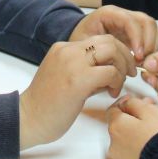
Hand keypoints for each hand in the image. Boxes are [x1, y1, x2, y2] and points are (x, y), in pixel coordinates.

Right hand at [19, 35, 135, 148]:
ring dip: (123, 66)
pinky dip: (117, 81)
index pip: (99, 40)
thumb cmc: (46, 105)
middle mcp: (68, 50)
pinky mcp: (78, 80)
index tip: (122, 67)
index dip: (116, 51)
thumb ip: (87, 71)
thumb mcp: (66, 78)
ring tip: (119, 84)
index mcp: (63, 48)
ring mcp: (72, 63)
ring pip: (111, 50)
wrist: (28, 119)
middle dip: (125, 55)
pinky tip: (111, 93)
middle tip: (130, 73)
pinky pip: (110, 72)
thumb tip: (111, 72)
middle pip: (109, 40)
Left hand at [68, 5, 157, 62]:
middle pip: (146, 21)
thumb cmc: (79, 41)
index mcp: (108, 14)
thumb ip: (100, 50)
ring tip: (142, 62)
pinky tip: (141, 61)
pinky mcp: (135, 31)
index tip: (137, 56)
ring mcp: (130, 21)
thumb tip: (118, 61)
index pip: (130, 21)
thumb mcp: (84, 44)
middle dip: (148, 42)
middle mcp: (122, 14)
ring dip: (152, 46)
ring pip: (152, 28)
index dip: (137, 38)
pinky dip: (150, 48)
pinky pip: (150, 35)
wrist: (78, 39)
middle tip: (143, 61)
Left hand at [106, 96, 157, 158]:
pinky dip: (139, 145)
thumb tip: (128, 103)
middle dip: (133, 117)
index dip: (125, 103)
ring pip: (126, 139)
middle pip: (120, 125)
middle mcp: (114, 144)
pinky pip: (132, 152)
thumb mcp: (149, 110)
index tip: (135, 101)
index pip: (113, 110)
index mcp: (116, 127)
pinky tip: (153, 142)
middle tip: (150, 112)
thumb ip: (134, 103)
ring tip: (155, 128)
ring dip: (136, 131)